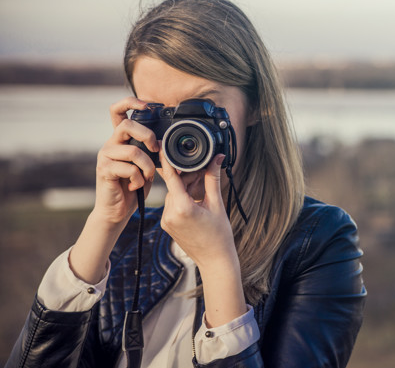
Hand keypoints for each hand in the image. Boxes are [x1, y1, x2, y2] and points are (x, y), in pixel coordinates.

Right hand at [69, 97, 158, 283]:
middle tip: (155, 150)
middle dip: (146, 136)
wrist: (118, 210)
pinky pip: (127, 168)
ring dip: (147, 166)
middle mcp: (111, 144)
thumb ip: (151, 151)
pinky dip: (138, 178)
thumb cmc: (134, 186)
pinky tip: (136, 186)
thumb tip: (166, 142)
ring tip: (147, 176)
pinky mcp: (104, 170)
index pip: (118, 111)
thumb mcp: (147, 164)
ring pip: (132, 151)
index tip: (148, 106)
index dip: (131, 102)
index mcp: (121, 139)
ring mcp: (105, 156)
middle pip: (126, 125)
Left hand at [159, 152, 235, 267]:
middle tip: (204, 172)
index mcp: (182, 208)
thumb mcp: (217, 204)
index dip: (166, 160)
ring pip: (173, 193)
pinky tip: (195, 199)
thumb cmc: (219, 235)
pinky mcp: (167, 224)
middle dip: (188, 176)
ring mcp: (166, 220)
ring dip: (185, 187)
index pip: (171, 177)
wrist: (214, 259)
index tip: (163, 146)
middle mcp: (170, 214)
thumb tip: (216, 159)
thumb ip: (212, 179)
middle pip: (174, 185)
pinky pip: (172, 204)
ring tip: (202, 187)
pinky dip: (182, 197)